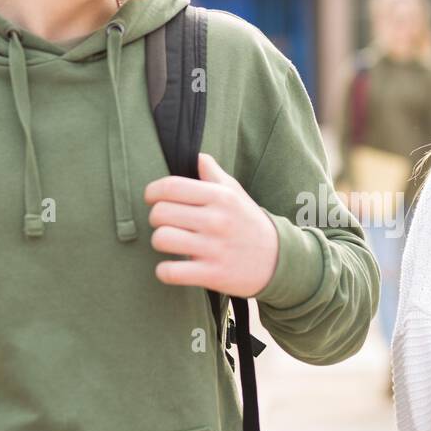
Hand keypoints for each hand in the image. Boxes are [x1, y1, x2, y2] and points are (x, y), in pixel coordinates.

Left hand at [144, 153, 278, 297]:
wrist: (278, 261)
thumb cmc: (249, 223)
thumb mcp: (236, 194)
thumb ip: (214, 174)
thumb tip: (198, 156)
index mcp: (220, 197)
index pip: (170, 187)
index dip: (152, 192)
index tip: (152, 198)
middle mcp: (217, 220)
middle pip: (160, 213)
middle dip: (155, 218)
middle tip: (166, 223)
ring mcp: (214, 248)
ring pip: (161, 239)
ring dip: (160, 242)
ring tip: (170, 243)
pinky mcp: (212, 274)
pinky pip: (170, 272)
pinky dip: (164, 271)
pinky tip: (172, 267)